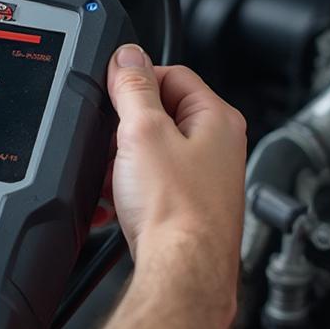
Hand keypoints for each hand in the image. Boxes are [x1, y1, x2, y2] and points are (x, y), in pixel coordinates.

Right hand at [106, 43, 245, 305]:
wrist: (182, 273)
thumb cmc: (176, 210)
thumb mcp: (142, 131)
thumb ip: (133, 88)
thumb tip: (128, 55)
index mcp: (217, 119)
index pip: (173, 74)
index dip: (137, 80)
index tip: (113, 91)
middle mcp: (218, 147)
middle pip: (161, 114)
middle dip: (126, 127)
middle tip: (111, 140)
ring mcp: (205, 179)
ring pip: (151, 152)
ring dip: (124, 161)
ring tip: (113, 177)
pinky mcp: (188, 208)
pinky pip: (151, 185)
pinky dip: (129, 189)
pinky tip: (115, 203)